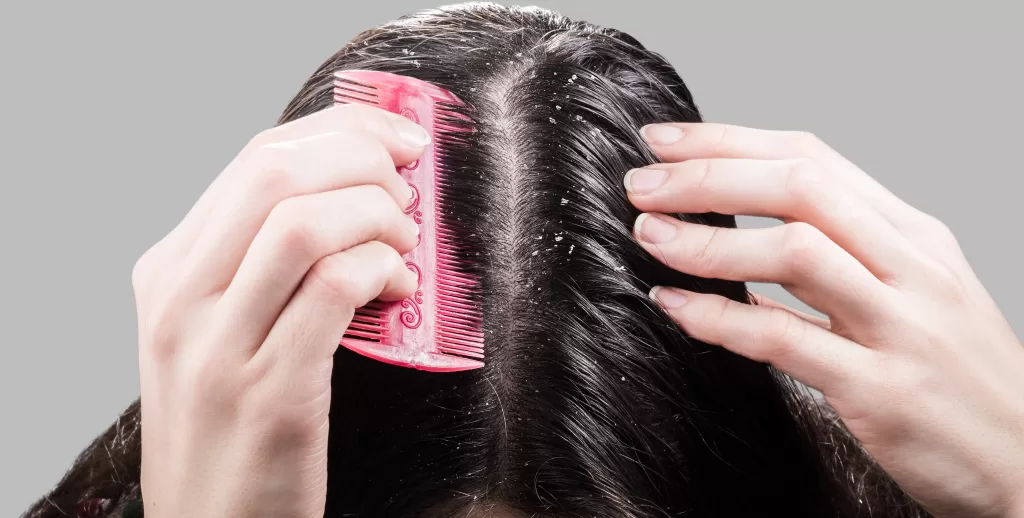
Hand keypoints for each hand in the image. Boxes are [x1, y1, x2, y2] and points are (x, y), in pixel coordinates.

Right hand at [131, 104, 429, 517]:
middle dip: (362, 159)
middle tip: (408, 187)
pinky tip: (400, 287)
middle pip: (274, 173)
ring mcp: (218, 347)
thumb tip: (352, 196)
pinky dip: (380, 270)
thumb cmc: (230, 428)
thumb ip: (261, 265)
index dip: (340, 132)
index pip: (255, 160)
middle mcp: (181, 300)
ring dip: (376, 215)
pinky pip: (332, 290)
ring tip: (404, 243)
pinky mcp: (269, 393)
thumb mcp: (216, 334)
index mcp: (168, 273)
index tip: (396, 138)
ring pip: (302, 222)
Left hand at [627, 122, 1023, 517]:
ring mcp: (899, 325)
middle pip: (800, 186)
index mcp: (912, 235)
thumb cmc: (958, 374)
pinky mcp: (881, 388)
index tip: (666, 141)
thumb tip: (746, 237)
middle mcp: (909, 267)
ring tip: (650, 234)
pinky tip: (674, 306)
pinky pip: (784, 339)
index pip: (812, 157)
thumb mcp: (914, 293)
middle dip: (709, 176)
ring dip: (709, 239)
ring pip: (794, 250)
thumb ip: (839, 258)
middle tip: (641, 183)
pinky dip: (718, 318)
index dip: (729, 142)